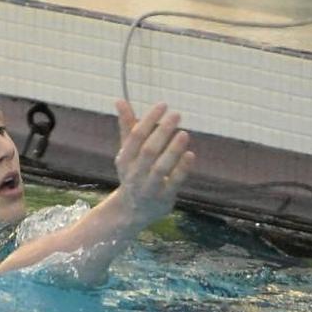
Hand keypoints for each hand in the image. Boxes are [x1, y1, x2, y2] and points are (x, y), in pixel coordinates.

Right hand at [114, 101, 195, 225]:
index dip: (149, 120)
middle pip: (148, 151)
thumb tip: (120, 100)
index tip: (163, 104)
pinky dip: (182, 169)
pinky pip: (173, 183)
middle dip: (162, 132)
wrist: (132, 211)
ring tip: (184, 133)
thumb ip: (127, 126)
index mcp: (124, 159)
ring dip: (173, 150)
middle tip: (177, 115)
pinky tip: (191, 154)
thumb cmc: (133, 173)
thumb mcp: (128, 152)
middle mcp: (134, 174)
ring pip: (160, 168)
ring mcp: (148, 188)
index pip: (135, 136)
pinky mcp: (163, 198)